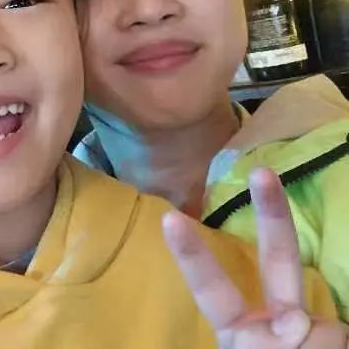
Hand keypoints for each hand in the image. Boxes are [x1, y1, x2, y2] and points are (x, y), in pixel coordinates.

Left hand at [164, 167, 347, 347]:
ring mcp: (314, 330)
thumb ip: (267, 342)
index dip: (192, 256)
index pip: (211, 288)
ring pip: (326, 330)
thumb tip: (297, 323)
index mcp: (238, 332)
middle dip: (272, 215)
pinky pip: (340, 338)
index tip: (170, 218)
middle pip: (280, 261)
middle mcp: (278, 321)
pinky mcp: (341, 334)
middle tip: (262, 171)